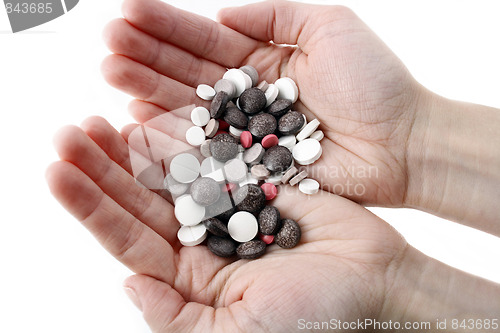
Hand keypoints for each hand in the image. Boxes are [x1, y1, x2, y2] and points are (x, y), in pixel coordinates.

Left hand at [47, 116, 409, 330]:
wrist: (376, 283)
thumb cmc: (316, 319)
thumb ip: (175, 318)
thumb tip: (130, 284)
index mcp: (190, 282)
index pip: (128, 240)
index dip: (92, 206)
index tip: (59, 171)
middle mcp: (201, 244)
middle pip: (140, 202)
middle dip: (102, 169)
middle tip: (70, 132)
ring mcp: (226, 211)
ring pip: (169, 177)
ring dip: (135, 150)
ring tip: (102, 120)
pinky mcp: (253, 185)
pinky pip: (211, 159)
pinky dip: (184, 141)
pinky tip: (155, 119)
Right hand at [102, 0, 424, 206]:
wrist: (402, 144)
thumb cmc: (375, 84)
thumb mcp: (329, 26)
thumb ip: (275, 13)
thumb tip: (221, 14)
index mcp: (264, 60)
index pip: (206, 41)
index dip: (167, 26)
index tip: (127, 11)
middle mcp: (247, 96)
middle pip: (189, 72)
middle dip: (146, 55)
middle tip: (106, 43)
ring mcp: (245, 133)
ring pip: (189, 108)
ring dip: (148, 89)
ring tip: (110, 71)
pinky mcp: (249, 166)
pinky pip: (203, 149)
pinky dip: (171, 135)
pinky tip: (137, 119)